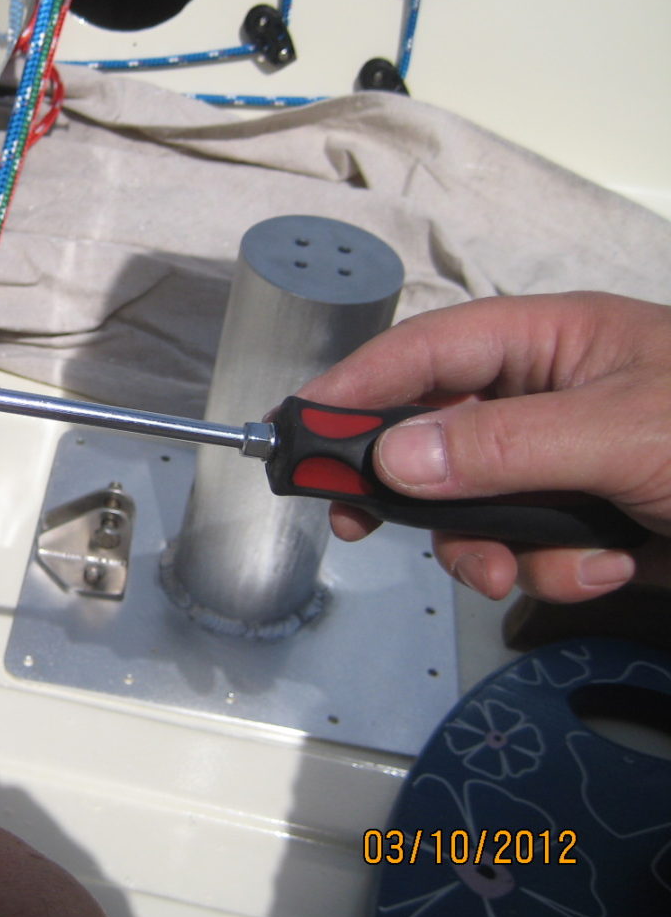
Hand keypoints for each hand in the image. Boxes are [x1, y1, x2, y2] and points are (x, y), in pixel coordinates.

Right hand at [296, 292, 670, 602]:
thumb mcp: (624, 432)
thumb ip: (505, 445)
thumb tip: (393, 460)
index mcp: (550, 343)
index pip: (427, 352)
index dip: (355, 385)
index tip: (292, 427)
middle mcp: (544, 399)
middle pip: (433, 439)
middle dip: (410, 493)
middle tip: (356, 524)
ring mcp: (562, 466)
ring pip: (473, 510)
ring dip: (489, 550)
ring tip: (514, 573)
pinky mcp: (583, 524)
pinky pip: (528, 551)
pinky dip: (557, 572)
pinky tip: (613, 567)